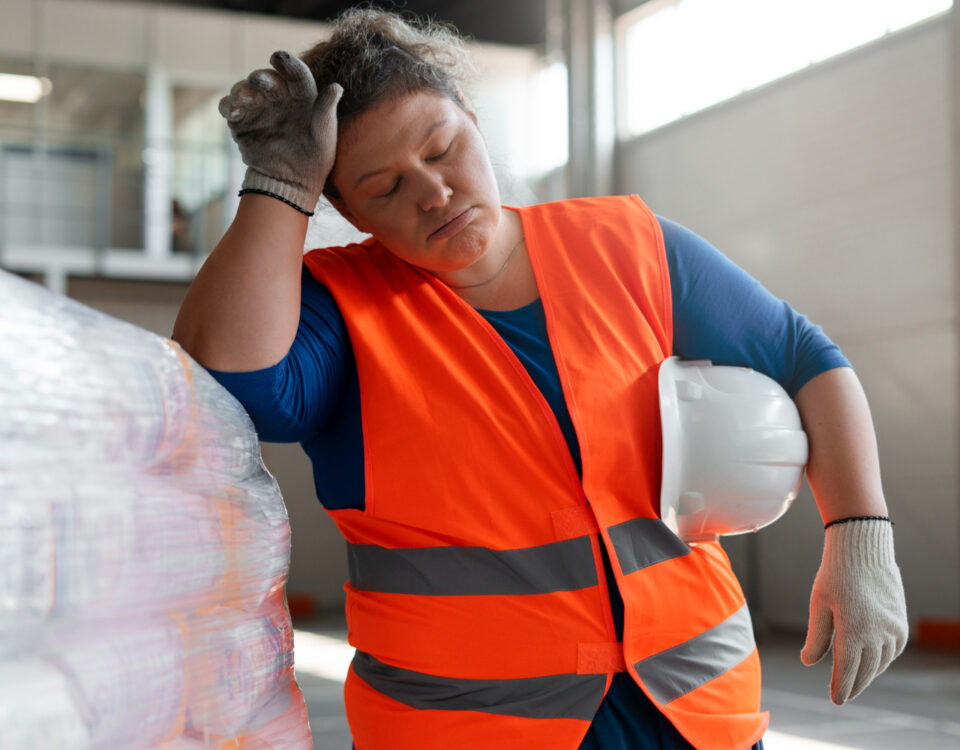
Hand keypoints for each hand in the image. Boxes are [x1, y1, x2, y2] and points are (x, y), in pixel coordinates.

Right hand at [219, 50, 341, 213]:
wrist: (290, 184)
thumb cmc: (313, 161)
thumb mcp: (324, 138)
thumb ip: (326, 112)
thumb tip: (337, 87)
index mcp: (302, 98)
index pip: (296, 76)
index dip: (288, 64)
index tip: (279, 57)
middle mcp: (279, 99)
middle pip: (267, 79)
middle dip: (262, 77)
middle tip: (258, 81)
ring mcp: (258, 109)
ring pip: (245, 89)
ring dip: (242, 90)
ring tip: (243, 99)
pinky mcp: (241, 122)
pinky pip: (229, 107)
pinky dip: (227, 105)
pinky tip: (231, 110)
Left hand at [801, 519, 907, 703]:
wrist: (863, 551)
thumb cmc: (834, 575)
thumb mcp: (818, 604)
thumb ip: (816, 637)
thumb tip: (809, 663)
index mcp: (852, 631)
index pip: (847, 670)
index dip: (841, 688)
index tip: (835, 700)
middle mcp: (876, 634)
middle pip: (865, 671)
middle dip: (853, 686)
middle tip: (843, 696)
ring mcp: (892, 629)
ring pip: (881, 663)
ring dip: (869, 675)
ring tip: (855, 681)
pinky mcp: (901, 623)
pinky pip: (893, 651)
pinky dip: (883, 661)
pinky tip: (872, 663)